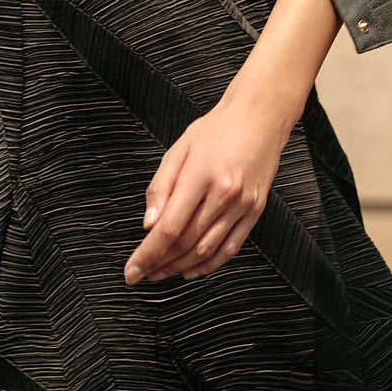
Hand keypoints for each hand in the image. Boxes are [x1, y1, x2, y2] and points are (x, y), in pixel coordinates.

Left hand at [124, 87, 289, 284]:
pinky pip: (231, 248)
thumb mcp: (178, 150)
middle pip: (186, 243)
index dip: (148, 254)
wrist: (259, 118)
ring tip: (162, 272)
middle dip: (160, 263)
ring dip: (181, 267)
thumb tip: (148, 225)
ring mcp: (242, 205)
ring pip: (207, 250)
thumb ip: (160, 188)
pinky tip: (192, 269)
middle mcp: (224, 194)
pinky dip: (210, 265)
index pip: (169, 228)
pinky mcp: (255, 211)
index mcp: (200, 176)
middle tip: (143, 272)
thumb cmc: (216, 130)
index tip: (132, 270)